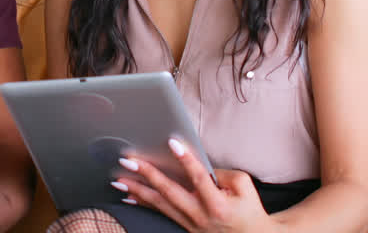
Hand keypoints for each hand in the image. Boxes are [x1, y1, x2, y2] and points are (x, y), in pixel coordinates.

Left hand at [112, 138, 275, 232]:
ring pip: (160, 205)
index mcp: (218, 205)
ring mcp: (190, 224)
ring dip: (137, 191)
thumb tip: (196, 164)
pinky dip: (143, 204)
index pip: (199, 178)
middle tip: (129, 161)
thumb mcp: (245, 187)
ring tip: (119, 179)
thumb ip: (222, 173)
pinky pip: (161, 213)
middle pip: (170, 193)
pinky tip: (128, 197)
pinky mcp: (185, 227)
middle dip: (148, 175)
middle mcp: (201, 216)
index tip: (173, 143)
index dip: (186, 160)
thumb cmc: (248, 210)